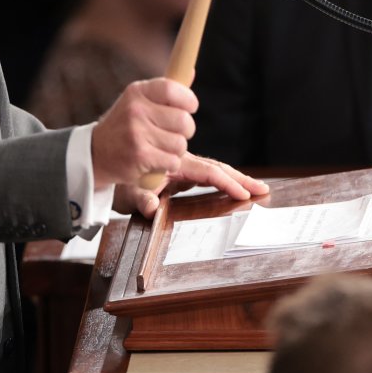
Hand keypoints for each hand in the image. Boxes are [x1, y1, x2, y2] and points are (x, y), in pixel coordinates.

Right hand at [91, 78, 196, 189]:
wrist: (96, 153)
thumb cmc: (125, 125)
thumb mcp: (138, 101)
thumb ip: (165, 91)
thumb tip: (189, 72)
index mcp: (137, 92)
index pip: (173, 90)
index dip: (188, 101)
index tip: (189, 109)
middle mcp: (136, 109)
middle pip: (184, 121)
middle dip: (185, 131)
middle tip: (172, 134)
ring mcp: (136, 133)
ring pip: (180, 144)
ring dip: (176, 151)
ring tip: (160, 148)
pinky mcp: (139, 156)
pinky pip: (173, 161)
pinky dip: (169, 164)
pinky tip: (156, 161)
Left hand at [113, 153, 270, 218]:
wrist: (108, 163)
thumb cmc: (118, 181)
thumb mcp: (127, 193)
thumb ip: (140, 200)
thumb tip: (152, 209)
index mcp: (174, 165)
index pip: (207, 173)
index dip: (226, 182)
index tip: (244, 193)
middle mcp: (181, 163)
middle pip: (217, 168)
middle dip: (240, 179)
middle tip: (263, 189)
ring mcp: (182, 167)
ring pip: (214, 169)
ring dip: (236, 178)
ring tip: (256, 187)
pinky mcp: (181, 172)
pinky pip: (206, 174)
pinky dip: (223, 178)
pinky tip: (235, 186)